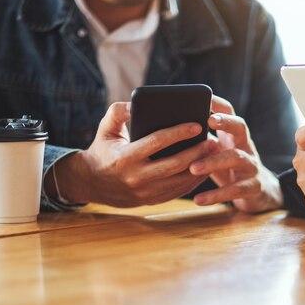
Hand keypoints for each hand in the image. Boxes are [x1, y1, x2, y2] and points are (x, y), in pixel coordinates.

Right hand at [45, 102, 216, 206]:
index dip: (179, 133)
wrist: (91, 184)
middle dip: (197, 152)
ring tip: (213, 153)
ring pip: (180, 181)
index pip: (157, 142)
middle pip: (174, 164)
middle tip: (213, 141)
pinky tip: (205, 167)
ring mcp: (145, 192)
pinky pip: (178, 191)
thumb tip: (135, 104)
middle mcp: (136, 177)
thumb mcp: (104, 129)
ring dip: (200, 167)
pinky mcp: (152, 201)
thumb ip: (117, 112)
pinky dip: (194, 180)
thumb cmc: (103, 150)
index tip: (197, 125)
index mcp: (125, 157)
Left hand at [189, 96, 282, 212]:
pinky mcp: (253, 187)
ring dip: (214, 161)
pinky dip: (217, 194)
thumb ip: (201, 141)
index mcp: (233, 135)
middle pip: (241, 127)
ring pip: (237, 158)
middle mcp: (246, 146)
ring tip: (193, 168)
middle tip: (209, 121)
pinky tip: (198, 199)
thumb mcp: (217, 152)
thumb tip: (167, 130)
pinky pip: (236, 189)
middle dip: (226, 122)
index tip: (205, 98)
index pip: (230, 112)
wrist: (259, 194)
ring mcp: (252, 166)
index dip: (219, 104)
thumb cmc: (228, 169)